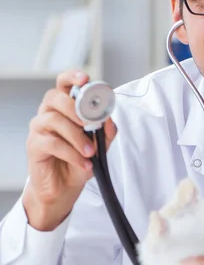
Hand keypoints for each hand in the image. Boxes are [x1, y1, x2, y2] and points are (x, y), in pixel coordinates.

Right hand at [24, 69, 117, 230]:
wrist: (66, 186)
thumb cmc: (81, 159)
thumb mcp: (101, 145)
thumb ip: (107, 131)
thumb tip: (109, 118)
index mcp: (65, 107)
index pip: (64, 83)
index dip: (72, 77)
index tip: (85, 79)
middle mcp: (49, 113)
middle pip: (54, 97)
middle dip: (74, 107)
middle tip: (90, 122)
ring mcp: (39, 129)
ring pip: (53, 120)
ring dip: (76, 136)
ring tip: (91, 152)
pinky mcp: (34, 146)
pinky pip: (51, 143)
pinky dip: (72, 153)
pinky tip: (84, 163)